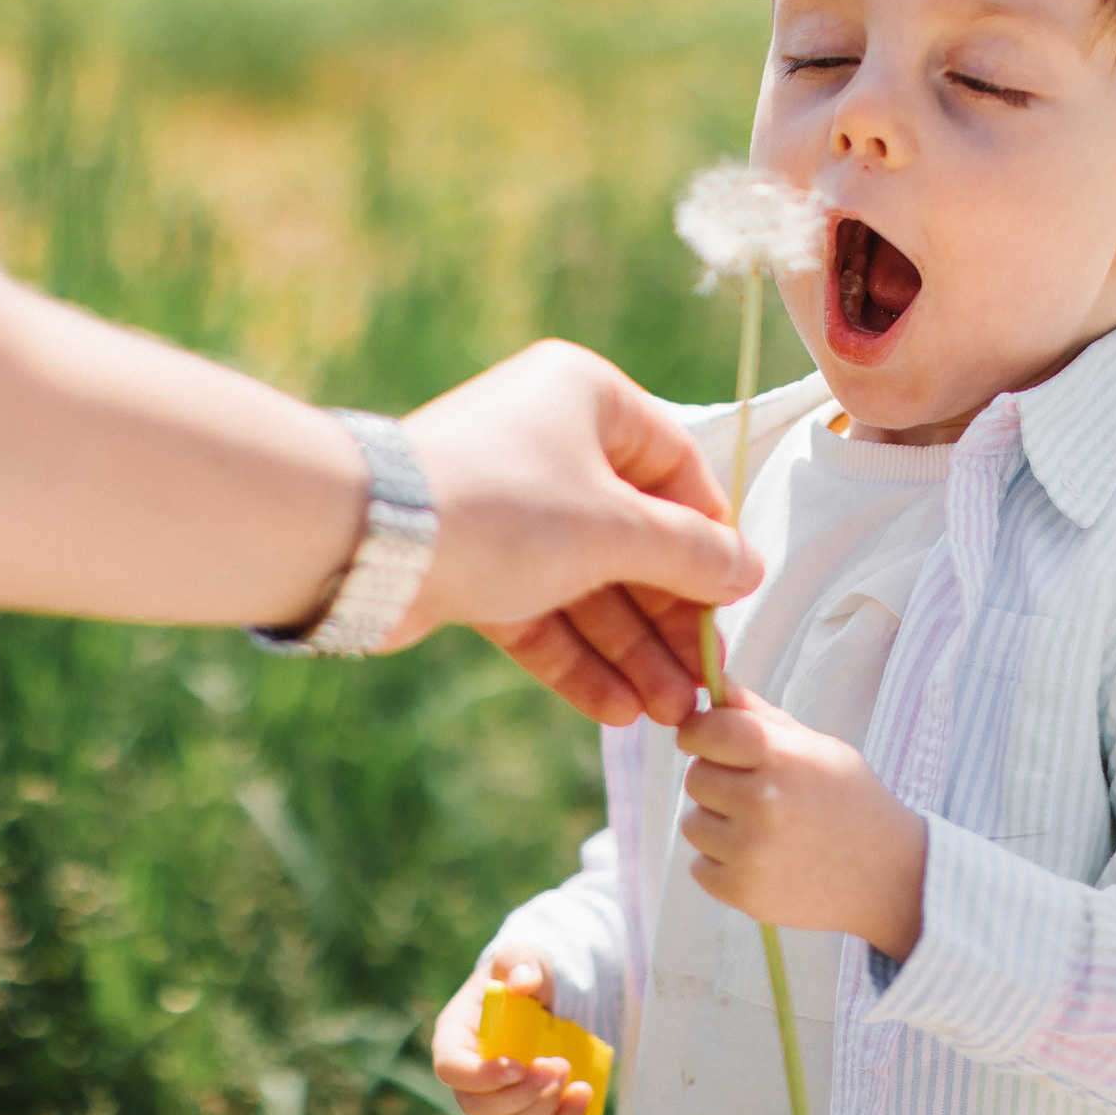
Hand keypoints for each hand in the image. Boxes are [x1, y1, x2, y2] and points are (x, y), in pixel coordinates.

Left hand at [396, 341, 761, 727]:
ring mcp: (507, 507)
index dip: (709, 539)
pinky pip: (539, 611)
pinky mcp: (470, 563)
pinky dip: (577, 657)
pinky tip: (616, 710)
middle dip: (667, 617)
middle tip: (703, 681)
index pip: (677, 470)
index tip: (730, 601)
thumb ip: (691, 554)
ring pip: (586, 584)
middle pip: (632, 538)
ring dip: (630, 650)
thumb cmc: (504, 507)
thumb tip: (750, 569)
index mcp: (590, 401)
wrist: (365, 540)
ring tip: (670, 713)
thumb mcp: (616, 530)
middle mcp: (549, 444)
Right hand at [430, 945, 595, 1114]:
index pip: (450, 1067)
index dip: (479, 1076)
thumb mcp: (522, 957)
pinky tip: (583, 1094)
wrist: (551, 995)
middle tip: (555, 1064)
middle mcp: (470, 1074)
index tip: (518, 1066)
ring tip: (568, 1070)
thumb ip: (519, 962)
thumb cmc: (525, 974)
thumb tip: (523, 982)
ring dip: (541, 1109)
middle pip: (477, 1107)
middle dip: (520, 1095)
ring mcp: (497, 1098)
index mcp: (456, 1035)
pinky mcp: (527, 1110)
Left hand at [677, 684, 928, 960]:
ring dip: (718, 824)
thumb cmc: (849, 799)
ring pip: (693, 824)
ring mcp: (750, 852)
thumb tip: (713, 681)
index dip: (699, 734)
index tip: (708, 742)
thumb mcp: (815, 746)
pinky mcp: (743, 892)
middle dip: (717, 781)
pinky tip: (761, 860)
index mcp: (780, 756)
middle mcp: (761, 802)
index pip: (704, 730)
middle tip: (755, 793)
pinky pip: (699, 867)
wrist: (889, 874)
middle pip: (694, 778)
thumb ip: (759, 715)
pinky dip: (722, 864)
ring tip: (762, 830)